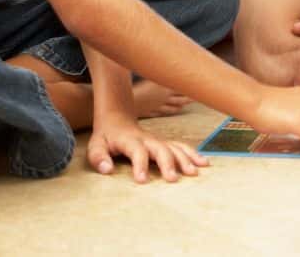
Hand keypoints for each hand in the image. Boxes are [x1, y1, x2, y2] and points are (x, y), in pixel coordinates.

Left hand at [87, 111, 207, 182]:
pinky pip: (181, 146)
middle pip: (161, 149)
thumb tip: (107, 170)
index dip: (140, 165)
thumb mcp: (96, 146)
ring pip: (175, 147)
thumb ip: (100, 158)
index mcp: (130, 141)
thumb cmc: (106, 137)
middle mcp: (148, 139)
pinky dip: (193, 153)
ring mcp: (158, 140)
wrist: (118, 119)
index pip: (137, 152)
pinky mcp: (165, 143)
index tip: (141, 180)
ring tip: (194, 172)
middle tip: (173, 180)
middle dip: (168, 164)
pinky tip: (203, 162)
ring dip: (185, 159)